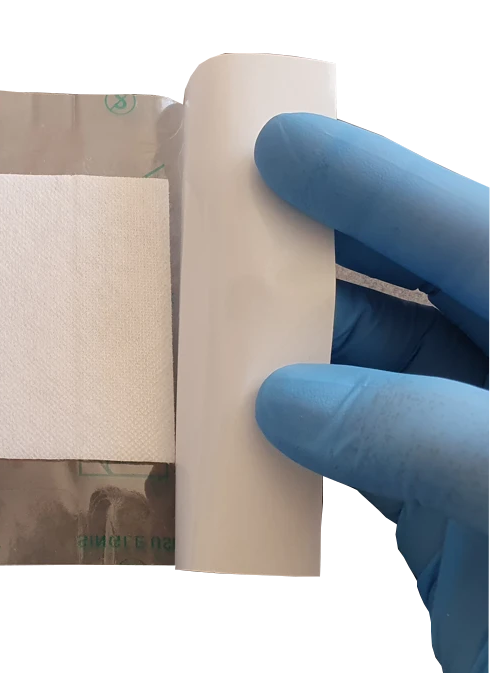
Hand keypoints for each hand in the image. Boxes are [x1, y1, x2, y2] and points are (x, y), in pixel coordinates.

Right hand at [254, 114, 488, 672]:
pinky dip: (291, 436)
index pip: (479, 241)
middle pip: (417, 293)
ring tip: (215, 317)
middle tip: (235, 213)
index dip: (384, 186)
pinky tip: (242, 417)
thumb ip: (430, 437)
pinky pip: (349, 453)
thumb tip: (286, 399)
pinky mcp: (433, 518)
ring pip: (370, 373)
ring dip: (292, 350)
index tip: (286, 147)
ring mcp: (470, 454)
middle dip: (328, 250)